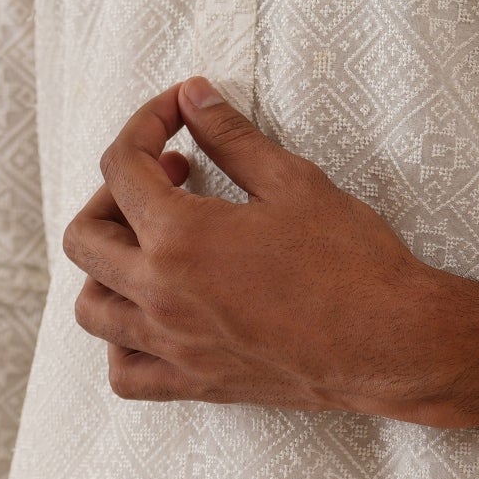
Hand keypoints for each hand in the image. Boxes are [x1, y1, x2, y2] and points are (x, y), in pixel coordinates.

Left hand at [61, 76, 478, 443]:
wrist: (392, 342)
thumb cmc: (352, 260)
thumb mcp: (292, 182)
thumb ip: (231, 137)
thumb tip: (196, 96)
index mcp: (179, 237)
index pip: (121, 166)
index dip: (145, 124)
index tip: (180, 114)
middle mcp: (160, 295)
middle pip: (85, 237)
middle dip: (114, 194)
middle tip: (168, 179)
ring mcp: (172, 345)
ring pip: (91, 308)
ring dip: (107, 267)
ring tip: (154, 246)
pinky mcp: (195, 382)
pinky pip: (125, 373)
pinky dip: (122, 343)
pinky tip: (155, 316)